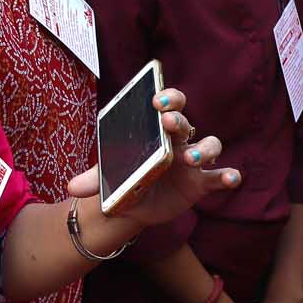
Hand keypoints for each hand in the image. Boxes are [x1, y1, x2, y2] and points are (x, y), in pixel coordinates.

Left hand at [66, 90, 242, 230]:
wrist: (134, 205)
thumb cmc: (124, 177)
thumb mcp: (109, 178)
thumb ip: (94, 180)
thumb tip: (72, 188)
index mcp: (155, 130)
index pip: (166, 105)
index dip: (166, 97)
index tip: (156, 98)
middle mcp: (178, 140)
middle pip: (186, 121)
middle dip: (179, 117)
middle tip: (168, 120)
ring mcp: (192, 161)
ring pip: (209, 145)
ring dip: (203, 148)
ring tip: (190, 157)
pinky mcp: (201, 183)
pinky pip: (219, 176)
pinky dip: (228, 176)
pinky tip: (231, 178)